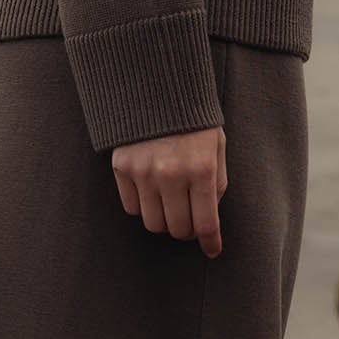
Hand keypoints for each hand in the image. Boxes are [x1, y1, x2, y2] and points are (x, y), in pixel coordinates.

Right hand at [111, 125, 226, 257]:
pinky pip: (131, 207)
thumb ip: (216, 184)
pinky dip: (142, 205)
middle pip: (178, 229)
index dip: (210, 243)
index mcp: (202, 168)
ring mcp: (143, 171)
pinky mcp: (122, 167)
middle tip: (190, 219)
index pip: (206, 223)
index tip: (212, 251)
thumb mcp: (217, 147)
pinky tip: (151, 191)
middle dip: (187, 230)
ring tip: (170, 204)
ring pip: (153, 223)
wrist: (156, 87)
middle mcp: (172, 173)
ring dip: (164, 219)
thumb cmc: (194, 120)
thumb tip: (208, 220)